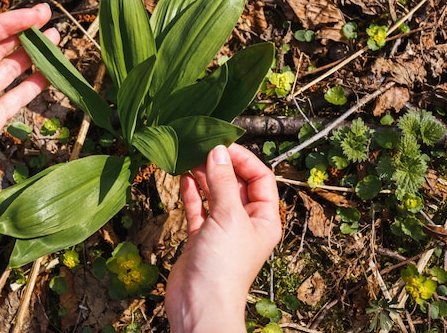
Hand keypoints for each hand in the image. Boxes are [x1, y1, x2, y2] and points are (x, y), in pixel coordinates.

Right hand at [165, 144, 280, 332]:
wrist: (200, 305)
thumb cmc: (224, 267)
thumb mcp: (228, 216)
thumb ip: (223, 181)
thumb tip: (218, 151)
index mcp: (264, 219)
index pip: (260, 178)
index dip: (244, 160)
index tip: (223, 144)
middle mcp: (245, 223)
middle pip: (236, 184)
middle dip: (221, 165)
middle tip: (202, 148)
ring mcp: (222, 230)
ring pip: (215, 194)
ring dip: (204, 176)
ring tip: (190, 157)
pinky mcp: (201, 237)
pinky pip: (198, 208)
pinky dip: (192, 193)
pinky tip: (184, 177)